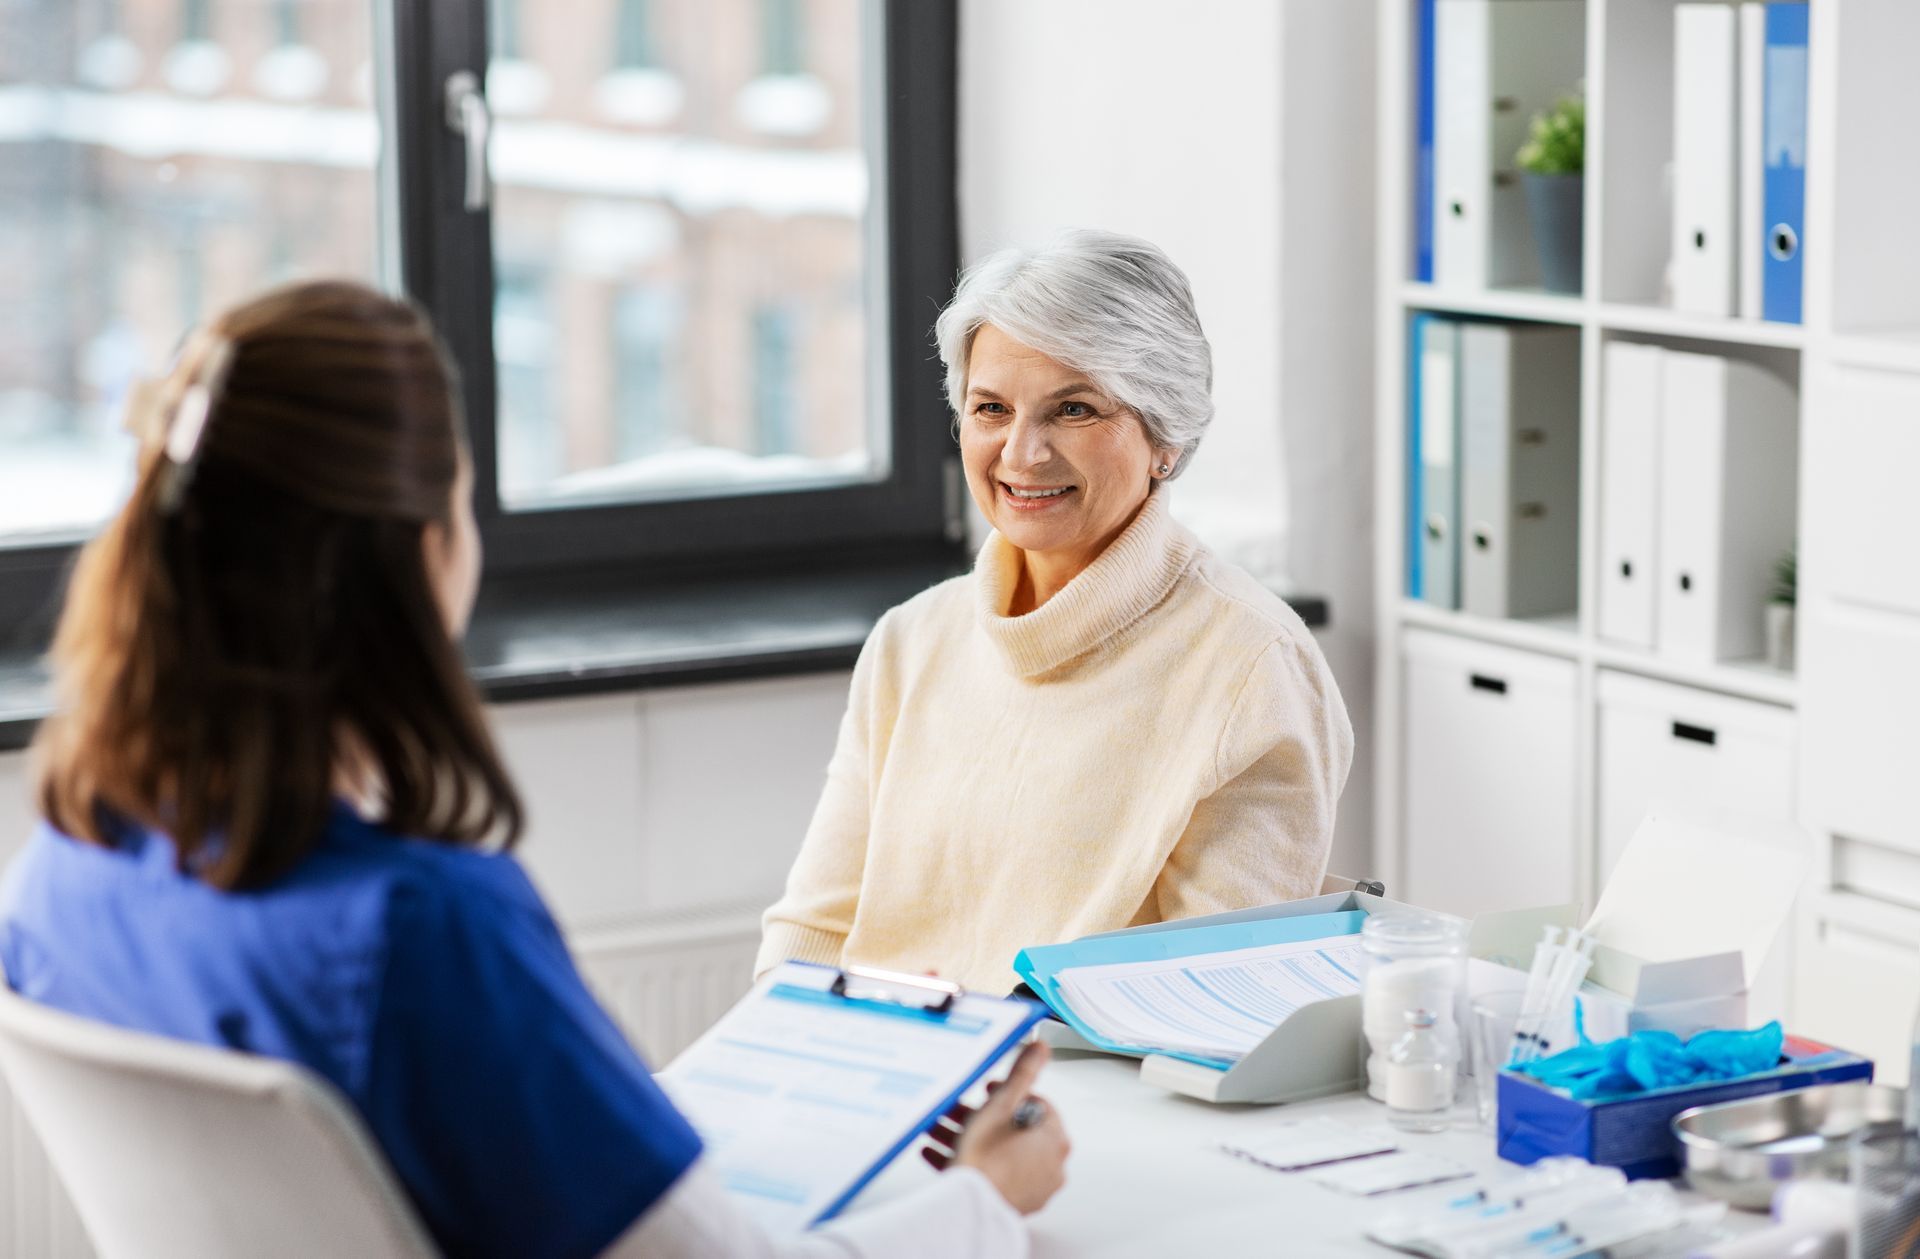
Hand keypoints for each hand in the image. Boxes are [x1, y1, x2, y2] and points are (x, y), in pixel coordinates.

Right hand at [920, 1041, 1069, 1215]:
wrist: (969, 1204)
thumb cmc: (987, 1159)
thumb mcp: (1001, 1104)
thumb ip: (1022, 1073)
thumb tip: (1040, 1049)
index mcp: (1054, 1139)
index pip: (1035, 1103)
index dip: (1006, 1093)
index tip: (988, 1092)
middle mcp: (1049, 1165)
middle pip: (1013, 1128)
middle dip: (980, 1116)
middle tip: (960, 1110)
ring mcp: (1031, 1187)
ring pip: (997, 1151)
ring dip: (968, 1136)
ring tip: (940, 1130)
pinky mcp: (1010, 1202)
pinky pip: (988, 1173)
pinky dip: (967, 1160)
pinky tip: (940, 1153)